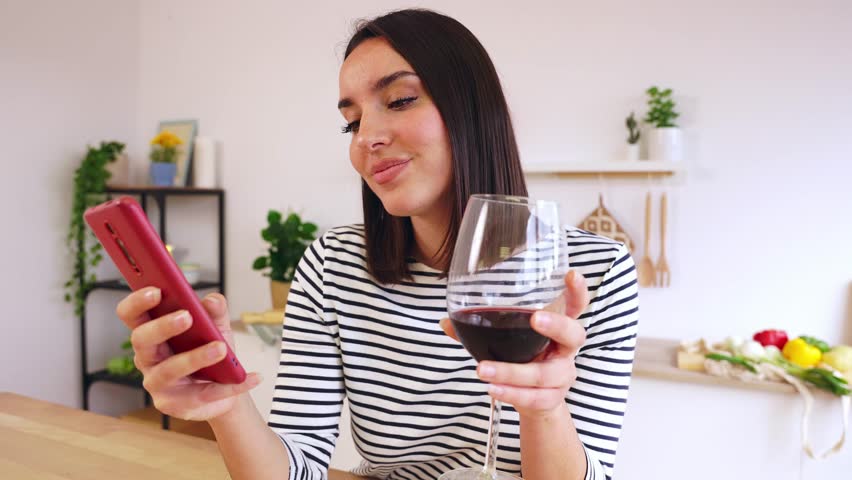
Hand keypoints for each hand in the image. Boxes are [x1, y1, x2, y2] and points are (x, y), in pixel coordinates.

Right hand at [116, 288, 261, 420]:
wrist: (224, 386)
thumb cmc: (209, 349)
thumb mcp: (216, 326)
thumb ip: (215, 312)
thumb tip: (213, 301)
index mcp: (151, 333)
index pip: (132, 315)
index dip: (138, 302)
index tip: (156, 290)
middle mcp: (147, 358)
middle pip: (142, 340)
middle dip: (162, 326)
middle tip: (187, 316)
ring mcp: (157, 383)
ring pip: (170, 369)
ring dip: (196, 357)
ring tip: (221, 348)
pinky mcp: (173, 405)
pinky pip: (202, 394)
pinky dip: (229, 386)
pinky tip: (251, 377)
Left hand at [440, 270, 589, 417]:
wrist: (536, 402)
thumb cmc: (523, 359)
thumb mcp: (507, 340)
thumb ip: (480, 327)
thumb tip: (445, 321)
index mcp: (558, 328)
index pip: (575, 305)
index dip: (578, 290)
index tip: (571, 274)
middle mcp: (566, 349)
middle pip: (573, 334)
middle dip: (556, 325)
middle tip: (534, 318)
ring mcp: (562, 375)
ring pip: (544, 374)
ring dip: (512, 371)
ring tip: (483, 369)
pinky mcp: (552, 398)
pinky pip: (534, 397)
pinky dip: (511, 393)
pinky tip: (493, 389)